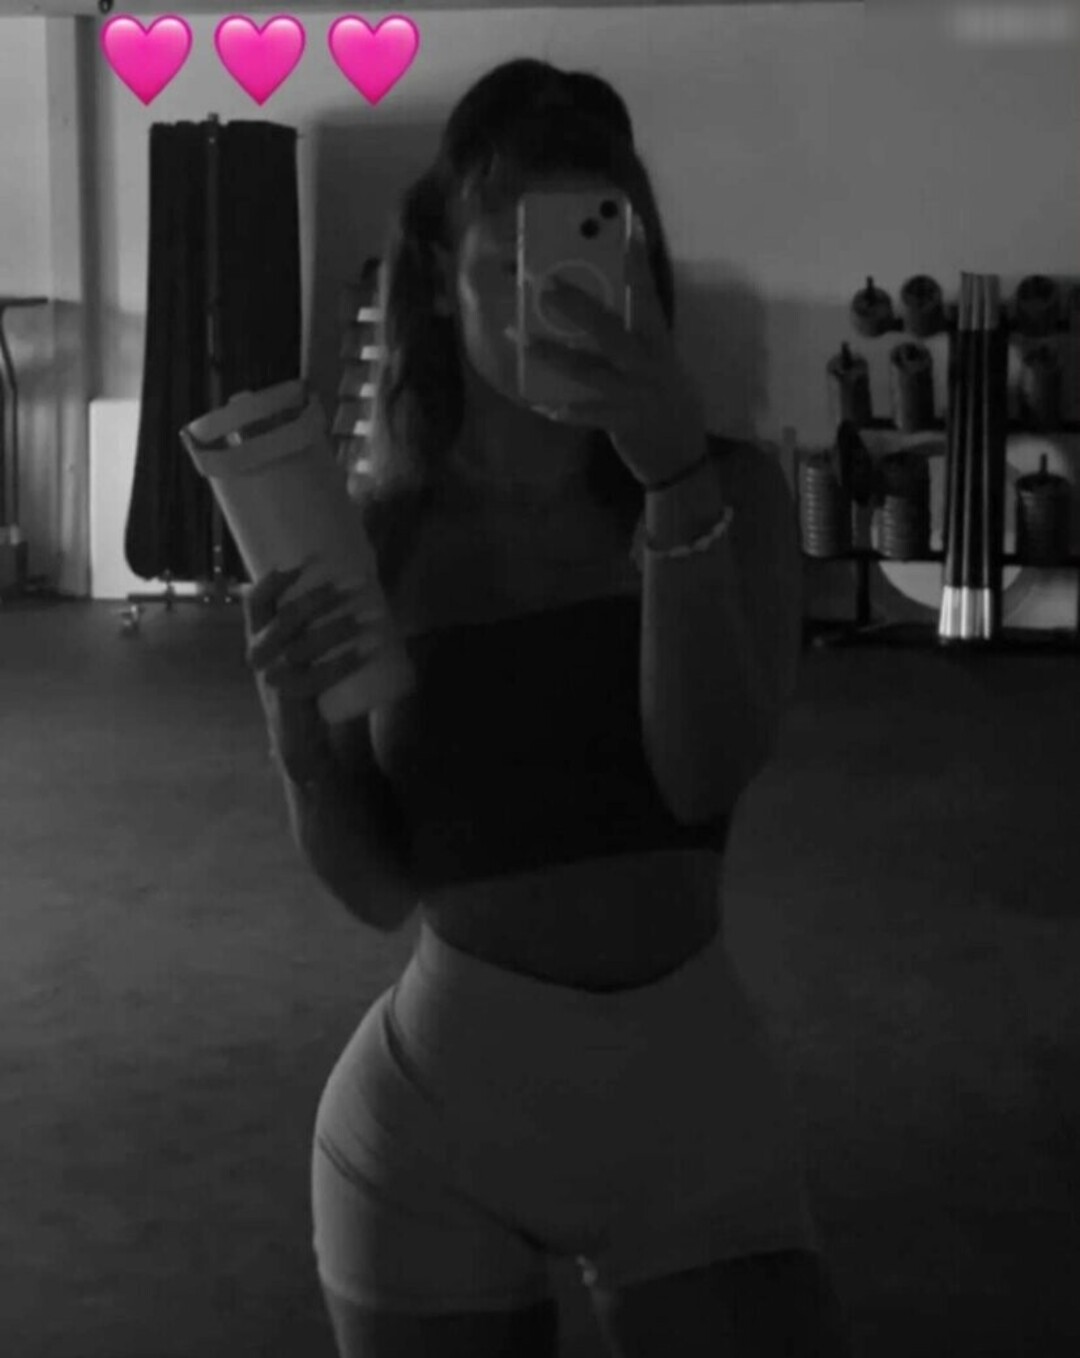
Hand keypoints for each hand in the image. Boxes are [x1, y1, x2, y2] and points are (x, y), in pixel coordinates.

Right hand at [241, 561, 378, 784]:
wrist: (298, 740)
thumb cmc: (305, 687)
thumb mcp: (297, 654)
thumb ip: (308, 628)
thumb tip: (352, 590)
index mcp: (257, 638)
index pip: (255, 601)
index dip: (276, 579)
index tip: (308, 561)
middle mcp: (258, 655)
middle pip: (288, 616)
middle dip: (324, 596)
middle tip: (357, 583)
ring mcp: (272, 678)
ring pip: (306, 644)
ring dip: (342, 625)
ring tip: (373, 614)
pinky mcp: (290, 698)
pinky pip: (321, 675)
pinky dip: (348, 661)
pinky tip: (371, 650)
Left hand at [521, 223, 708, 486]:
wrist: (683, 459)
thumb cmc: (670, 405)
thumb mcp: (663, 367)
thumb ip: (638, 341)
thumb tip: (602, 310)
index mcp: (660, 347)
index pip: (650, 299)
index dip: (639, 266)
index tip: (628, 230)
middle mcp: (649, 367)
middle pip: (610, 330)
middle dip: (577, 307)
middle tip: (546, 286)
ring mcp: (635, 396)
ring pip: (589, 371)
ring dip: (554, 355)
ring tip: (524, 340)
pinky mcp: (623, 424)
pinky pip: (586, 414)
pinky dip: (563, 409)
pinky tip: (539, 403)